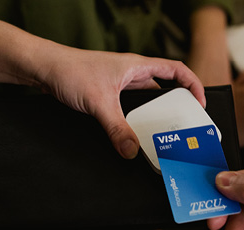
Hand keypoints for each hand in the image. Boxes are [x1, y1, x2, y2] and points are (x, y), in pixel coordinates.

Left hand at [36, 49, 205, 158]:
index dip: (193, 85)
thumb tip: (131, 150)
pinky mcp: (109, 93)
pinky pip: (131, 107)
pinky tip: (134, 133)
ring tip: (161, 133)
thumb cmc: (70, 70)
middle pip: (165, 88)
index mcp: (138, 66)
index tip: (200, 103)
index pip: (177, 70)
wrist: (43, 68)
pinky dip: (136, 120)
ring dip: (154, 115)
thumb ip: (117, 128)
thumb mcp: (99, 102)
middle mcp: (132, 73)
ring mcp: (121, 83)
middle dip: (176, 105)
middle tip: (183, 124)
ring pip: (147, 100)